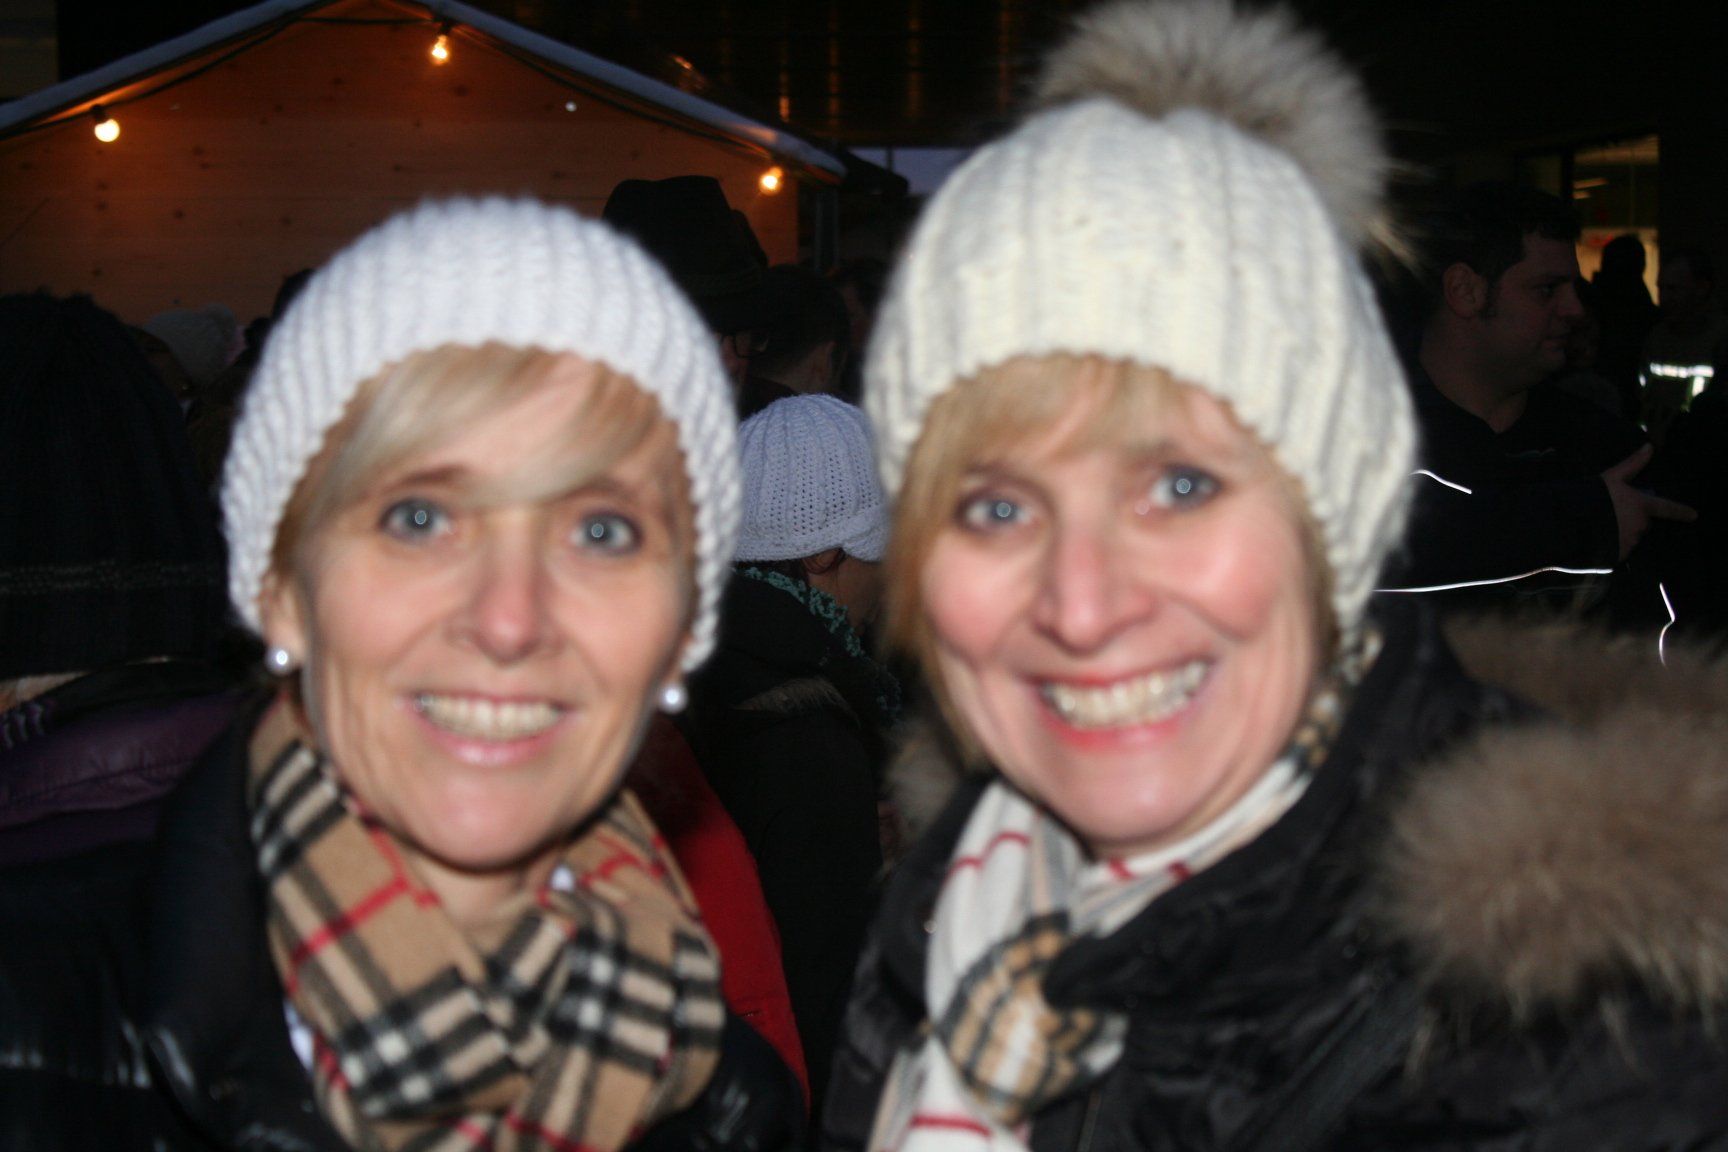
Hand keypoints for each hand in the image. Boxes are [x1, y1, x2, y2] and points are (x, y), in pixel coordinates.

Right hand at [1601, 443, 1696, 559]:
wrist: (1572, 523)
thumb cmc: (1594, 497)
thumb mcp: (1612, 477)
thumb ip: (1632, 464)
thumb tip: (1650, 446)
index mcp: (1642, 506)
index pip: (1667, 508)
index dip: (1681, 511)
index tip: (1693, 515)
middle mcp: (1641, 526)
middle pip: (1642, 523)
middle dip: (1632, 519)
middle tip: (1612, 514)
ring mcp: (1630, 542)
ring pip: (1630, 537)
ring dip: (1621, 533)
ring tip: (1601, 528)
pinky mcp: (1618, 556)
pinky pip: (1619, 551)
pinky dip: (1612, 546)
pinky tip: (1598, 540)